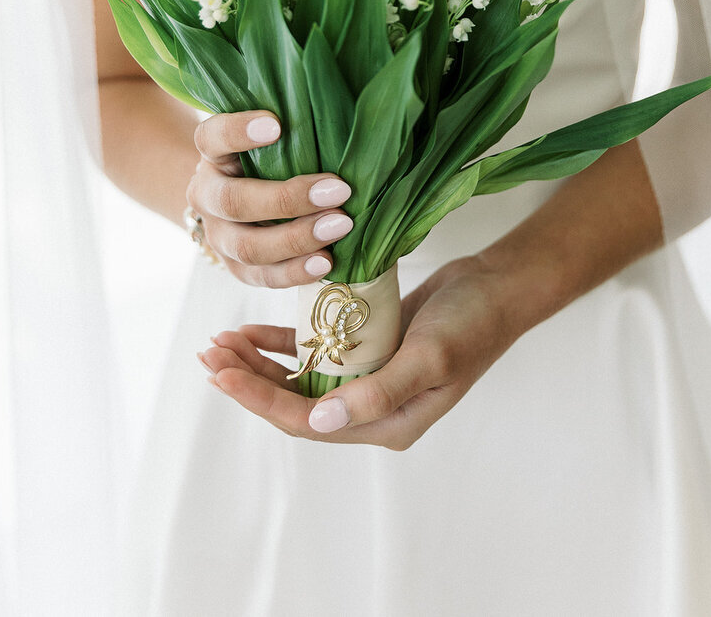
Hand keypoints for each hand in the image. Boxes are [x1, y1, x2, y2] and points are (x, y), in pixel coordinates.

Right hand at [186, 110, 354, 287]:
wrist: (244, 196)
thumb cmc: (273, 157)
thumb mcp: (274, 137)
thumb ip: (295, 127)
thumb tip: (344, 117)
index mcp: (213, 154)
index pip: (213, 137)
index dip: (239, 131)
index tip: (276, 124)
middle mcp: (207, 195)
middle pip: (234, 202)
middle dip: (288, 198)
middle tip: (338, 190)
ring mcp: (219, 236)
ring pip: (248, 247)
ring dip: (297, 239)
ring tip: (341, 225)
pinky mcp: (236, 268)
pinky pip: (262, 277)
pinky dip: (295, 272)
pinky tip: (326, 262)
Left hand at [197, 254, 518, 449]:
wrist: (500, 287)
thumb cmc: (472, 322)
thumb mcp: (429, 356)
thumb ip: (376, 392)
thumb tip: (318, 422)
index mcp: (387, 423)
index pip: (308, 421)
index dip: (259, 399)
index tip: (221, 373)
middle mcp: (373, 407)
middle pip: (295, 402)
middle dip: (249, 380)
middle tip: (210, 353)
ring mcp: (369, 377)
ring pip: (300, 377)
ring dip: (260, 361)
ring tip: (222, 340)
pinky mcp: (368, 348)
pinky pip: (317, 352)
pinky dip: (284, 343)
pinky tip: (255, 330)